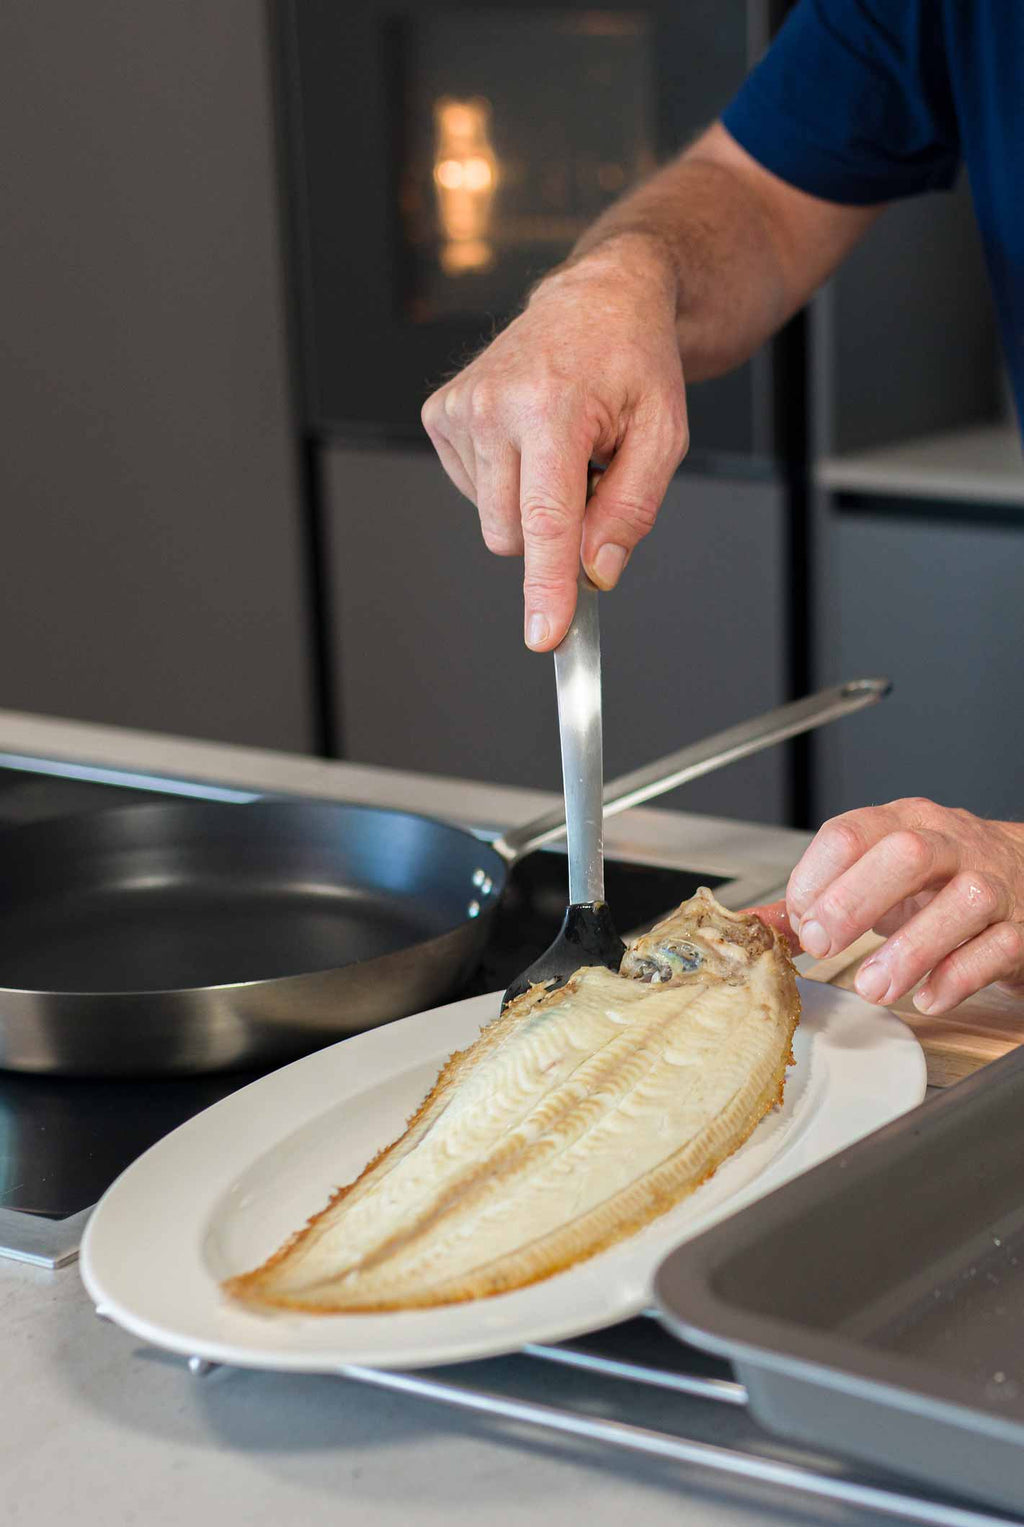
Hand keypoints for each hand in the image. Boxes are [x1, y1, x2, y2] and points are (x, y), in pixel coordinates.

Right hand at [420, 237, 688, 650]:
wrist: (595, 300)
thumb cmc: (632, 362)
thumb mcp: (663, 435)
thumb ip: (631, 510)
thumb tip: (597, 570)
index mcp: (553, 407)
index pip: (546, 520)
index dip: (547, 586)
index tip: (544, 634)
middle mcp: (494, 406)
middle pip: (513, 536)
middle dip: (553, 533)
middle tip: (587, 476)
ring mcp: (460, 410)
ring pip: (493, 521)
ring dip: (531, 504)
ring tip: (560, 448)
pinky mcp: (440, 415)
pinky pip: (475, 494)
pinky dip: (507, 483)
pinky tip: (530, 440)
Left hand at [775, 798, 1023, 1012]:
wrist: (1023, 877)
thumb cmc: (938, 879)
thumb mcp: (875, 874)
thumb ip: (819, 897)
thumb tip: (757, 923)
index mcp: (903, 823)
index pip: (851, 834)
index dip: (815, 879)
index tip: (802, 923)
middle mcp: (950, 845)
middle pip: (906, 855)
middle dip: (854, 902)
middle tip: (824, 946)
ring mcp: (991, 885)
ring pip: (962, 902)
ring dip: (910, 949)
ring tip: (873, 987)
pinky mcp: (1019, 929)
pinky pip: (997, 948)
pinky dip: (958, 976)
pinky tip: (928, 995)